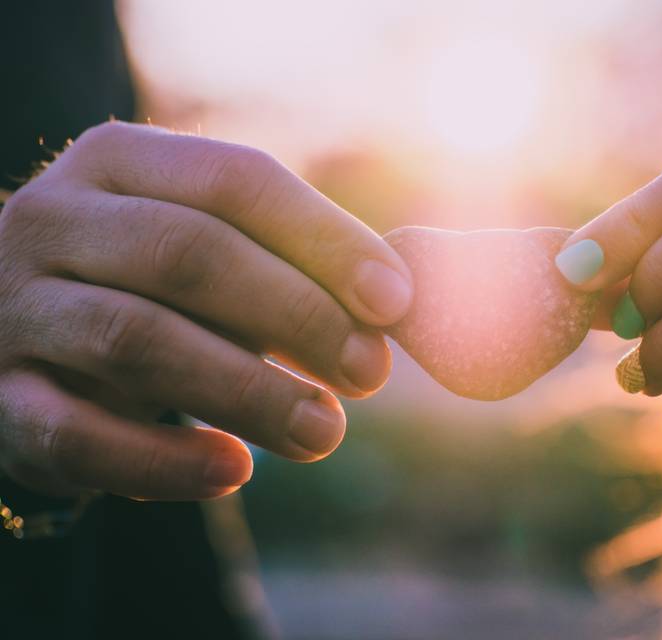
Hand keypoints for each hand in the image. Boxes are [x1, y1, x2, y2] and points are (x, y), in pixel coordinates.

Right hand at [0, 121, 412, 499]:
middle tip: (370, 373)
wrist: (21, 339)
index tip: (394, 302)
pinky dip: (162, 460)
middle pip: (188, 254)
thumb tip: (391, 308)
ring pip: (136, 340)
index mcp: (119, 162)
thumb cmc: (149, 287)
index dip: (324, 239)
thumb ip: (285, 264)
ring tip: (324, 431)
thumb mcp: (208, 251)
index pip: (235, 180)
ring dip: (247, 392)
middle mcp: (52, 218)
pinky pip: (75, 434)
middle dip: (296, 315)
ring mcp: (13, 308)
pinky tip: (234, 471)